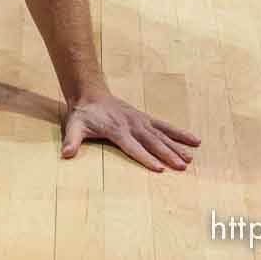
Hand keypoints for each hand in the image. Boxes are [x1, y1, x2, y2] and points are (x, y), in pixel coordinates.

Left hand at [61, 92, 199, 171]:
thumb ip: (71, 140)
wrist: (90, 93)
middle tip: (182, 166)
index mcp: (117, 130)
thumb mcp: (74, 126)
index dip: (145, 158)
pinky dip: (180, 133)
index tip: (159, 168)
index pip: (133, 147)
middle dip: (167, 154)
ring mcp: (141, 121)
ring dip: (177, 146)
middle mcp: (132, 125)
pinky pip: (166, 127)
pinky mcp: (146, 119)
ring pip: (162, 135)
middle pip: (152, 142)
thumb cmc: (83, 114)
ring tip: (191, 158)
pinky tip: (195, 141)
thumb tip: (65, 154)